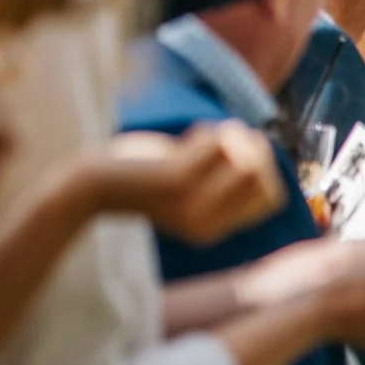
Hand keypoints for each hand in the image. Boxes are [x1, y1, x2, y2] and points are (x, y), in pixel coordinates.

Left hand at [94, 122, 282, 244]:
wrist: (94, 185)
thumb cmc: (143, 178)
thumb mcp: (188, 189)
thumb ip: (223, 181)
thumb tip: (261, 150)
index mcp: (213, 232)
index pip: (271, 198)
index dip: (267, 168)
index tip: (245, 152)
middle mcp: (207, 225)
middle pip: (262, 177)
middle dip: (253, 149)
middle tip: (227, 137)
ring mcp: (193, 204)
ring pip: (244, 159)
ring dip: (228, 138)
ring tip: (204, 137)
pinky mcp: (177, 181)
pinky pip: (216, 143)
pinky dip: (205, 132)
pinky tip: (185, 137)